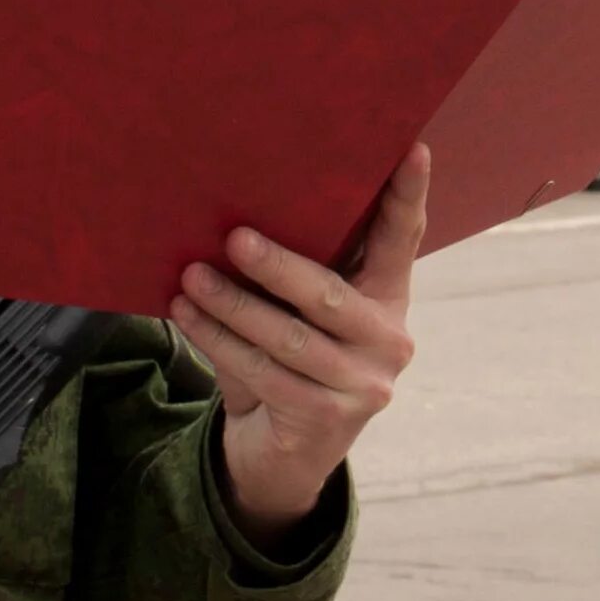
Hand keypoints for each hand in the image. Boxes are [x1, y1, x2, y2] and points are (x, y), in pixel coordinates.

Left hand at [173, 144, 425, 549]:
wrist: (282, 452)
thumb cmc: (286, 359)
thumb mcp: (299, 312)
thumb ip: (298, 270)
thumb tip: (239, 210)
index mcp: (389, 297)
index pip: (403, 239)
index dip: (408, 195)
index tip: (412, 148)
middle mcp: (390, 340)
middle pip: (329, 294)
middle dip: (277, 265)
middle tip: (233, 237)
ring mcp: (364, 385)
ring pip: (288, 338)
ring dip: (232, 306)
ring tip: (190, 278)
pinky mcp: (329, 419)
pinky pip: (264, 373)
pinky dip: (218, 342)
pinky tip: (187, 317)